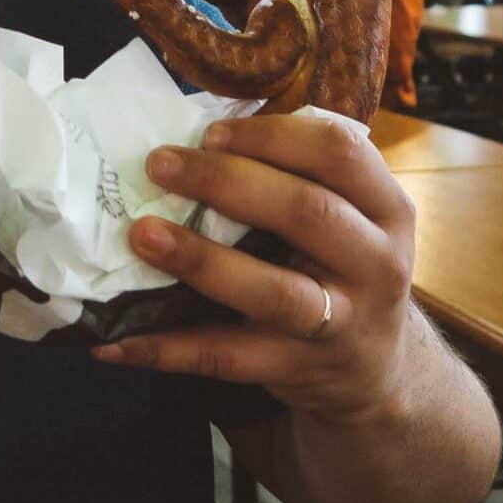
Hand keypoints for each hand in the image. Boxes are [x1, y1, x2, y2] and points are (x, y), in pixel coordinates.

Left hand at [92, 114, 416, 424]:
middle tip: (159, 165)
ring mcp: (340, 324)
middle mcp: (376, 264)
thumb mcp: (350, 216)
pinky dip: (167, 349)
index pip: (339, 153)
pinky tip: (116, 341)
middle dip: (226, 182)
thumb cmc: (341, 265)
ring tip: (142, 234)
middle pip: (306, 212)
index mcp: (386, 208)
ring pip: (273, 292)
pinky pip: (226, 358)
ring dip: (201, 261)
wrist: (375, 367)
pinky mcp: (297, 370)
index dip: (271, 136)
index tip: (209, 133)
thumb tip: (193, 132)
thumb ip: (297, 174)